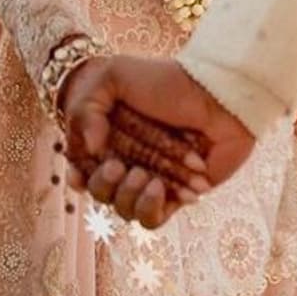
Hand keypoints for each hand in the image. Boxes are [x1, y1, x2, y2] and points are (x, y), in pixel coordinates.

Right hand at [62, 55, 254, 229]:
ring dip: (128, 197)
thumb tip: (89, 149)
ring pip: (124, 210)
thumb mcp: (115, 75)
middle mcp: (129, 159)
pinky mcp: (177, 194)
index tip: (80, 172)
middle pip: (101, 191)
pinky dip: (150, 208)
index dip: (78, 175)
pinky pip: (153, 220)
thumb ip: (85, 107)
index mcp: (110, 135)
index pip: (82, 167)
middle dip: (104, 184)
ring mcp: (153, 178)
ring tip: (145, 176)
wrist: (219, 93)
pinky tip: (159, 188)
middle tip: (120, 166)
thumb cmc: (169, 80)